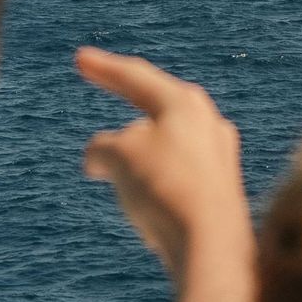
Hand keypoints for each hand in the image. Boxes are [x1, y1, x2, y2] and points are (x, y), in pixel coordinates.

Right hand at [76, 47, 251, 299]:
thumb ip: (102, 147)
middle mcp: (208, 124)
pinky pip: (175, 181)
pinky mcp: (221, 193)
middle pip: (156, 111)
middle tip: (106, 116)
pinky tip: (145, 210)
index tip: (80, 58)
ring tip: (119, 179)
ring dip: (137, 160)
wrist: (212, 244)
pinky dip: (153, 186)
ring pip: (164, 150)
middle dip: (126, 120)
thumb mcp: (119, 156)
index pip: (136, 77)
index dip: (104, 68)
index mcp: (184, 102)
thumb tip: (100, 158)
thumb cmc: (166, 187)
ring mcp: (219, 159)